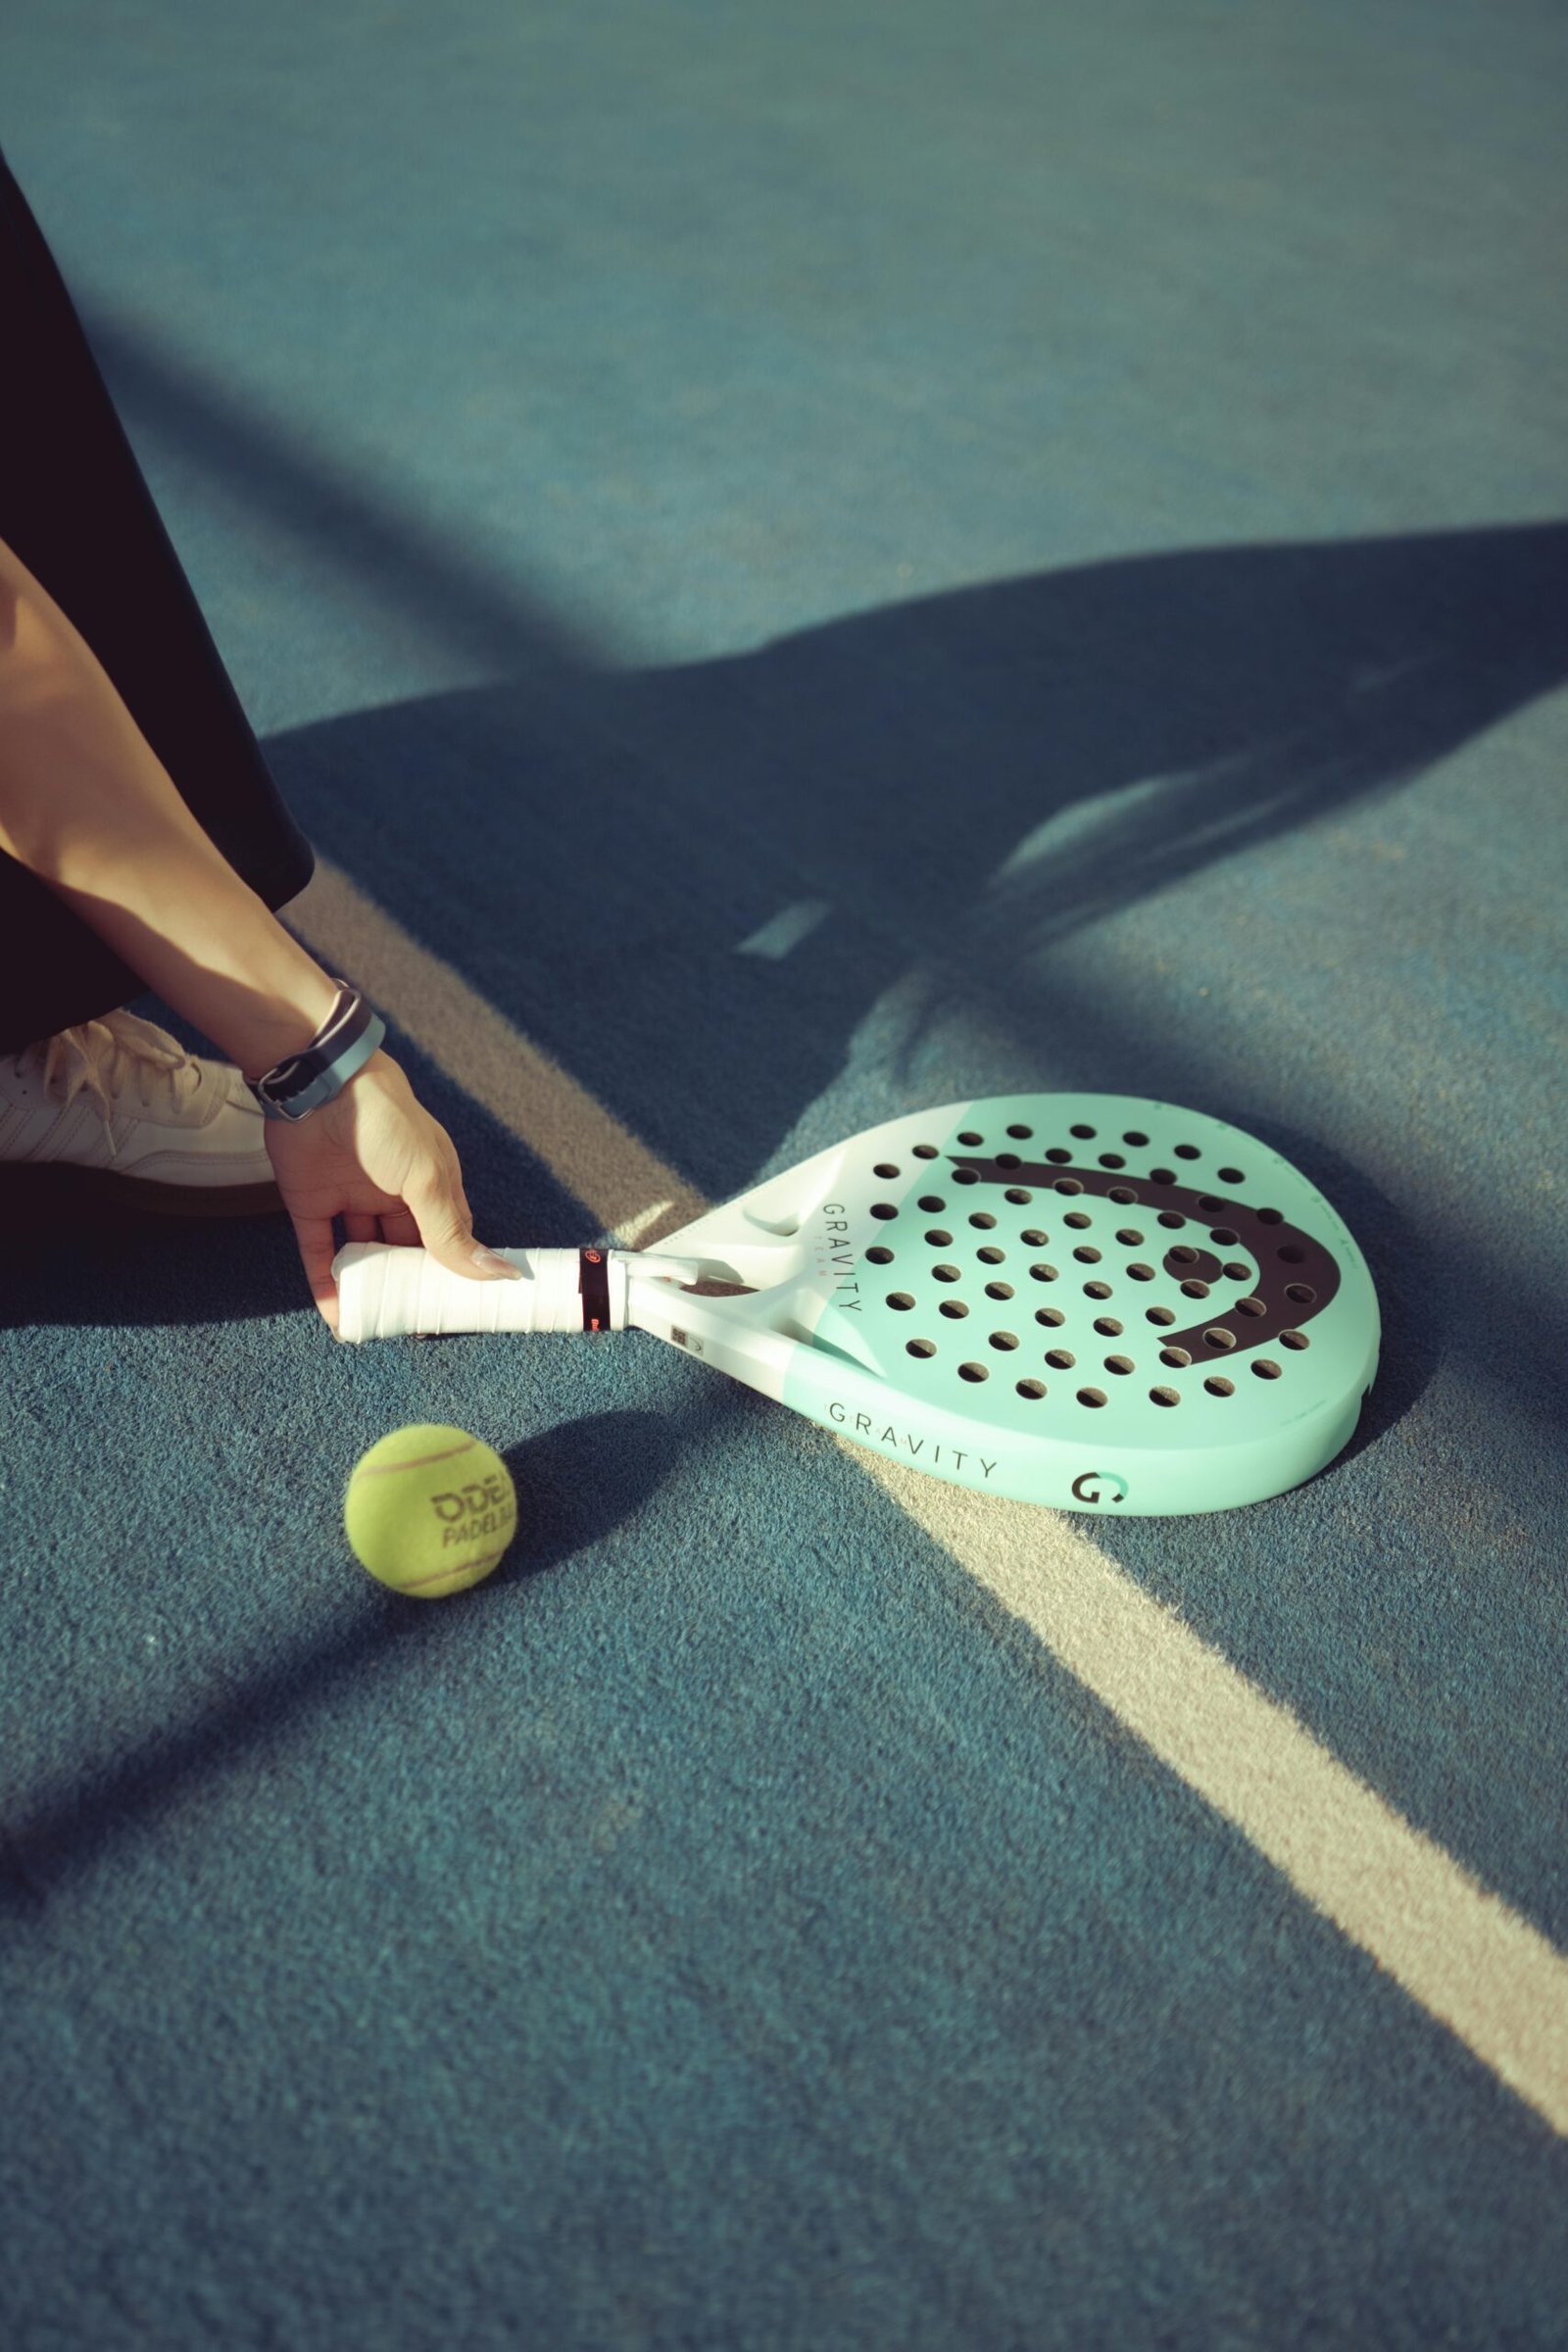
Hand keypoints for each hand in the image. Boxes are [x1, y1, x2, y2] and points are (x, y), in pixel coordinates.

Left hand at [264, 1048, 516, 1330]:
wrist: (321, 1084)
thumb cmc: (388, 1122)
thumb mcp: (428, 1180)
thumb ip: (452, 1231)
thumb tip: (498, 1274)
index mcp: (431, 1184)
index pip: (449, 1236)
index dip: (455, 1271)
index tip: (458, 1309)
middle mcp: (393, 1194)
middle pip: (405, 1251)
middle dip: (410, 1286)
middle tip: (415, 1326)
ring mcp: (351, 1198)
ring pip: (362, 1255)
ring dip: (368, 1289)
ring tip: (376, 1327)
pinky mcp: (311, 1203)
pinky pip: (319, 1252)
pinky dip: (325, 1285)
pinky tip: (336, 1319)